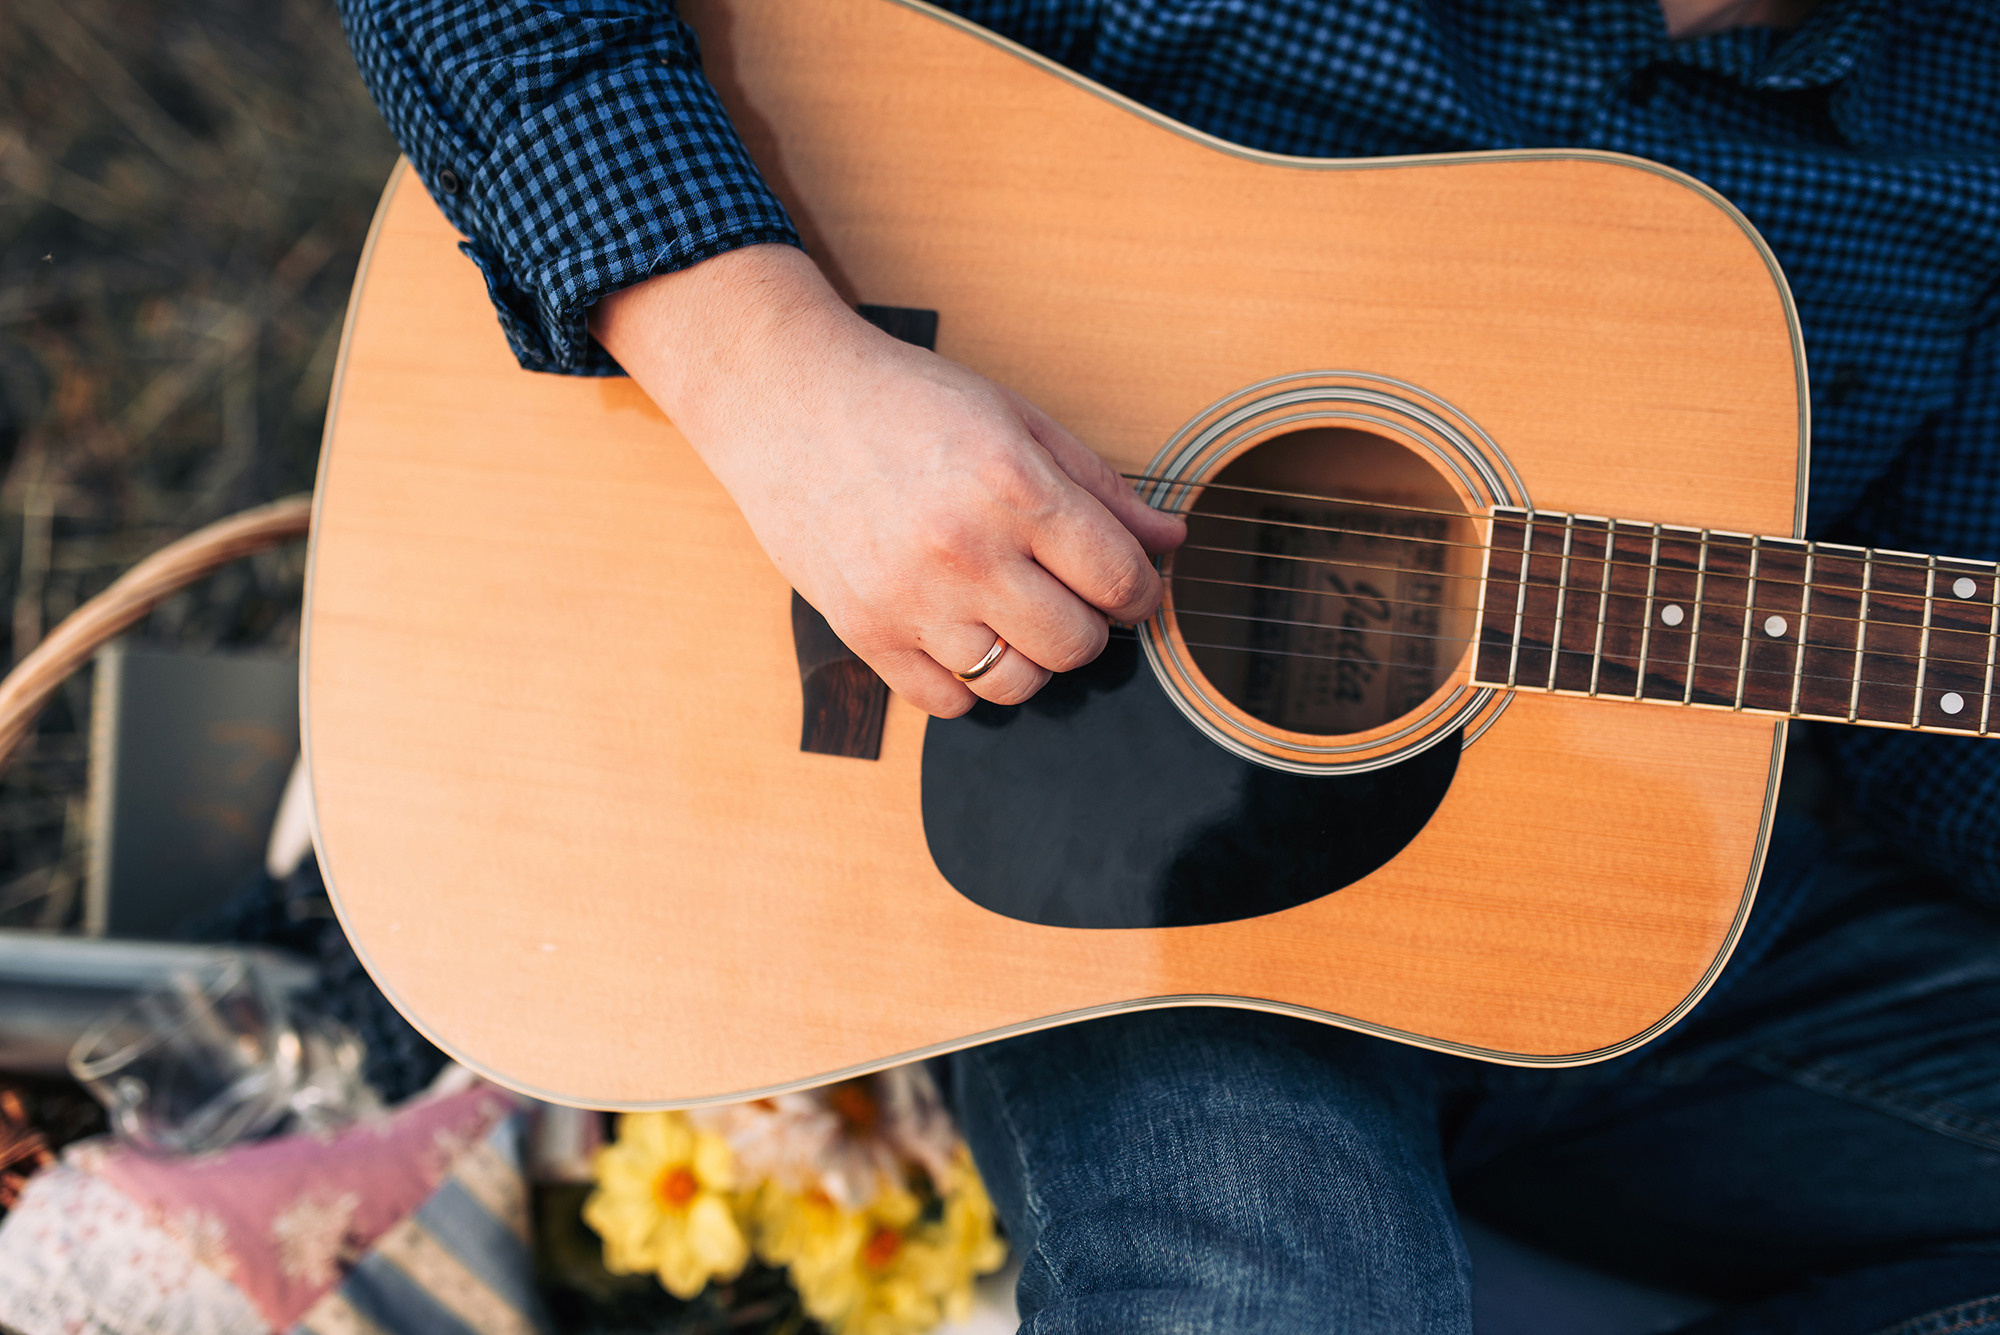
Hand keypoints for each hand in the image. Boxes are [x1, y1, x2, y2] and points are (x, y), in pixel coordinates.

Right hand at [592, 244, 1183, 716]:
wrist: (785, 400)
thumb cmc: (904, 401)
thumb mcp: (1017, 421)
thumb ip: (1100, 487)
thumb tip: (1170, 541)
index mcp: (1014, 487)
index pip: (1119, 580)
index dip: (1142, 592)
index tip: (1129, 586)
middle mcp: (966, 551)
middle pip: (1077, 645)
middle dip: (1089, 625)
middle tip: (1067, 594)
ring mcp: (911, 599)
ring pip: (1016, 685)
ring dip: (1030, 658)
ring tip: (1011, 613)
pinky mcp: (865, 632)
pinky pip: (947, 703)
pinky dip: (968, 683)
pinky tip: (961, 633)